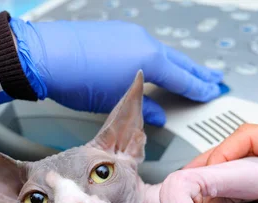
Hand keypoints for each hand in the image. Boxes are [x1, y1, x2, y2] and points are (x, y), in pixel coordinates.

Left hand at [10, 18, 222, 125]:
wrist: (44, 55)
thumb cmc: (78, 78)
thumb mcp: (116, 102)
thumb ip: (144, 108)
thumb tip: (156, 115)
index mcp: (150, 58)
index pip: (182, 77)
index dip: (199, 88)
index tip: (211, 92)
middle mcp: (144, 41)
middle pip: (179, 61)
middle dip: (197, 72)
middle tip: (212, 79)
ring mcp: (129, 33)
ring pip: (163, 51)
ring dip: (178, 63)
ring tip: (188, 71)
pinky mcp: (115, 32)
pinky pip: (146, 45)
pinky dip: (158, 56)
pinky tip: (155, 63)